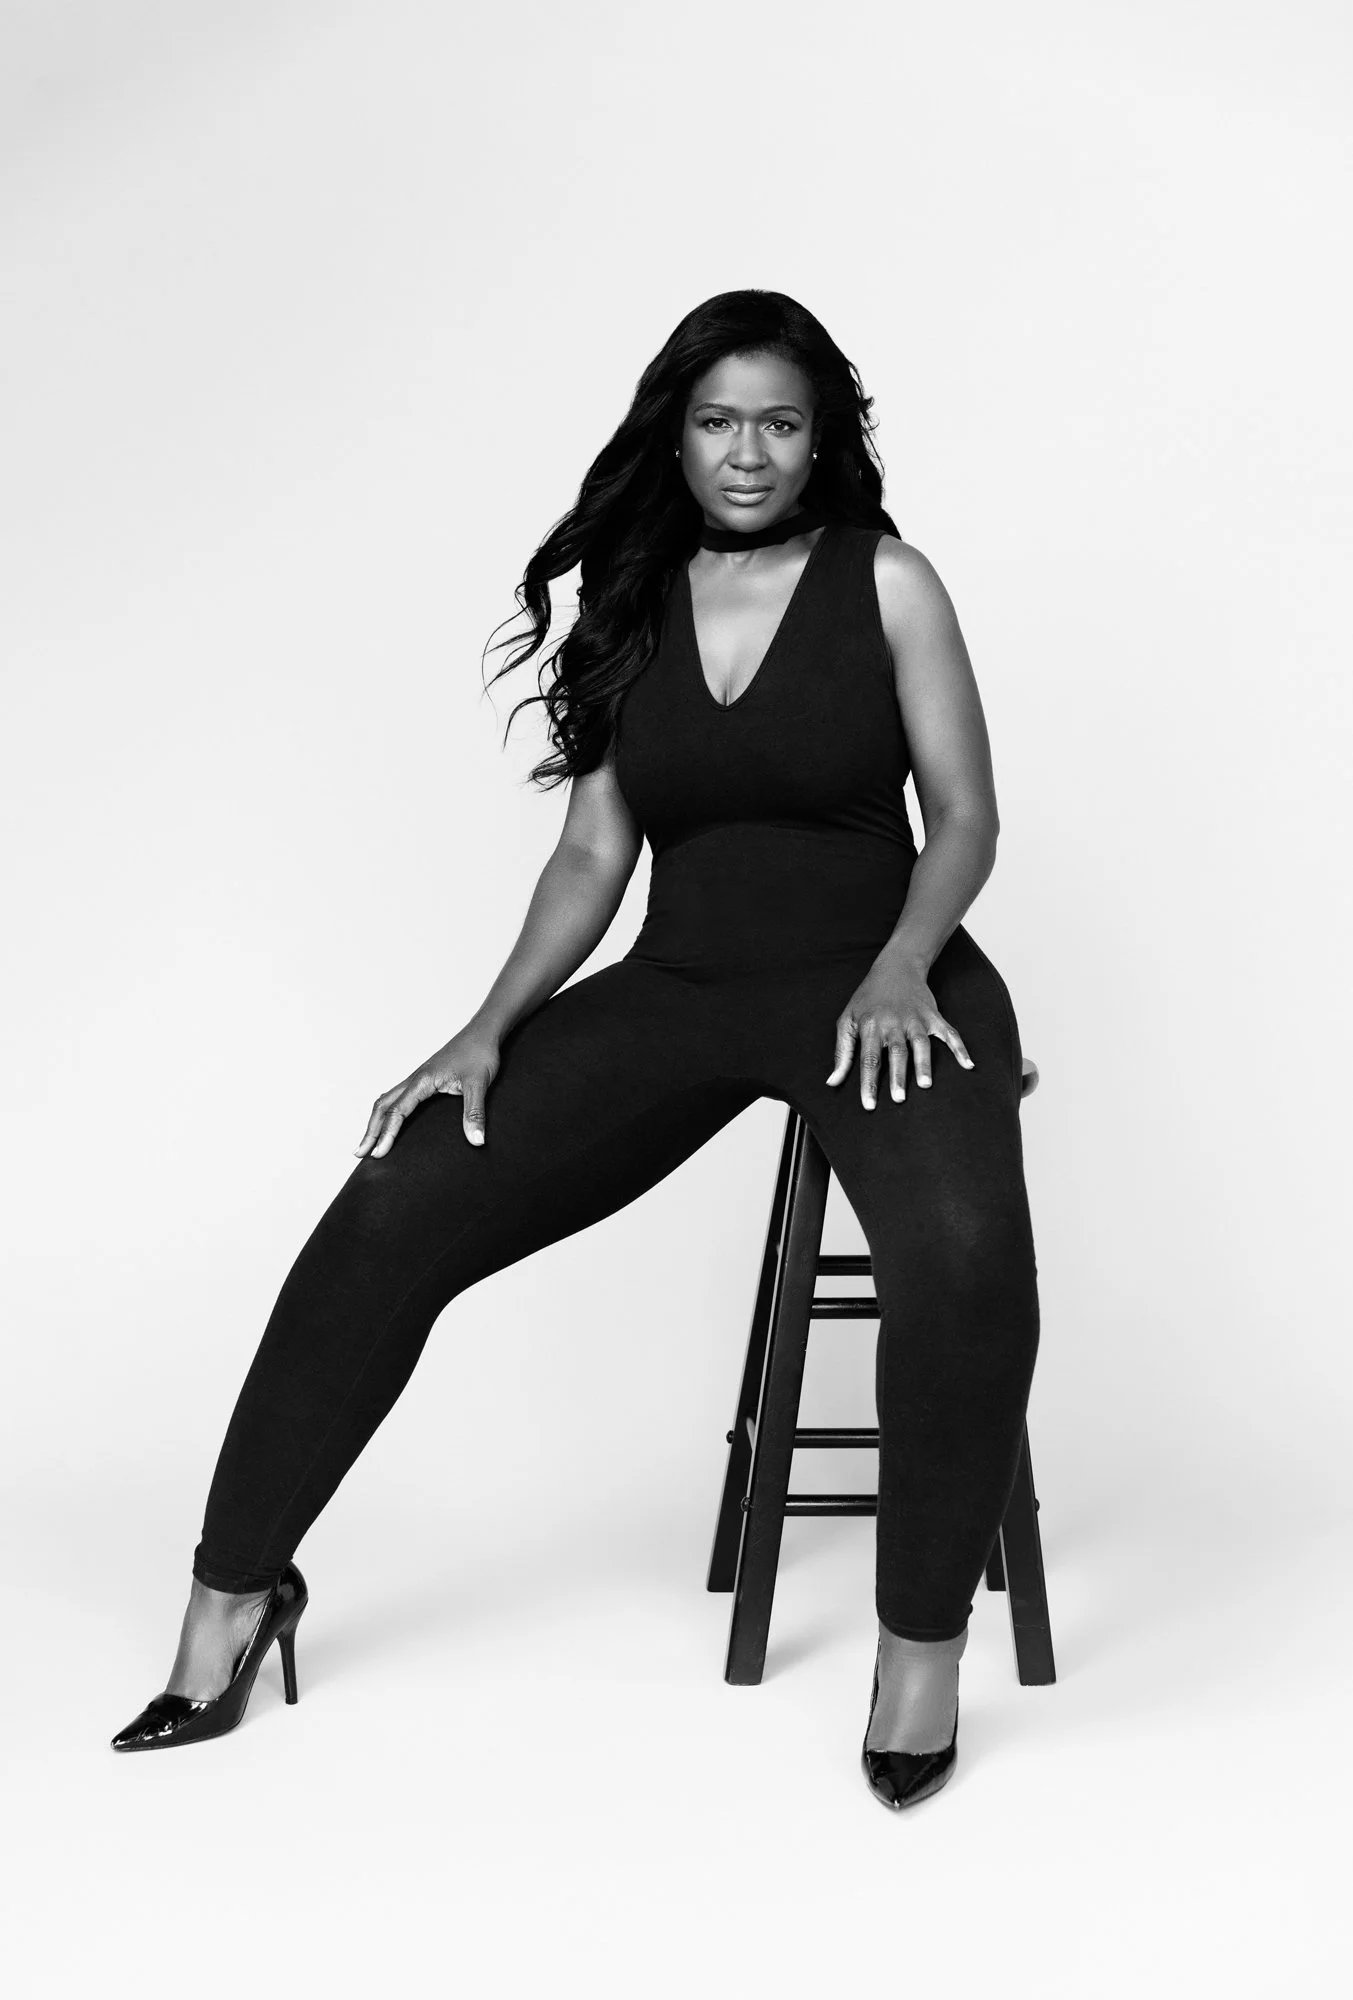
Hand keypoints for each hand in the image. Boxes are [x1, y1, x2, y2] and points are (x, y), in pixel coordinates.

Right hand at [355, 1023, 501, 1157]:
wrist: (482, 1033)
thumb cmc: (479, 1054)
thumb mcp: (479, 1085)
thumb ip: (475, 1113)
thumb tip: (476, 1141)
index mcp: (422, 1081)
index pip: (397, 1112)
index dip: (386, 1134)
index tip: (378, 1154)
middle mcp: (414, 1079)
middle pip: (382, 1106)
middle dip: (370, 1131)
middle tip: (360, 1153)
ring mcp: (417, 1078)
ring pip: (387, 1100)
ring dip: (375, 1121)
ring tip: (369, 1142)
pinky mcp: (424, 1079)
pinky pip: (398, 1097)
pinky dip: (387, 1111)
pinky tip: (390, 1121)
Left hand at [826, 957, 974, 1108]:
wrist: (896, 967)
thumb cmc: (867, 999)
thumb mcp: (847, 1020)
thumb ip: (842, 1052)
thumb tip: (832, 1082)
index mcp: (871, 1026)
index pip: (869, 1058)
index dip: (868, 1083)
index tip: (870, 1105)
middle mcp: (894, 1023)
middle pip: (896, 1052)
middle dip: (897, 1075)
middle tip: (899, 1098)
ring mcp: (916, 1019)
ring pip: (921, 1043)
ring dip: (923, 1063)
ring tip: (925, 1085)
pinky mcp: (933, 1016)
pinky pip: (949, 1033)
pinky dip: (960, 1048)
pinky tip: (967, 1064)